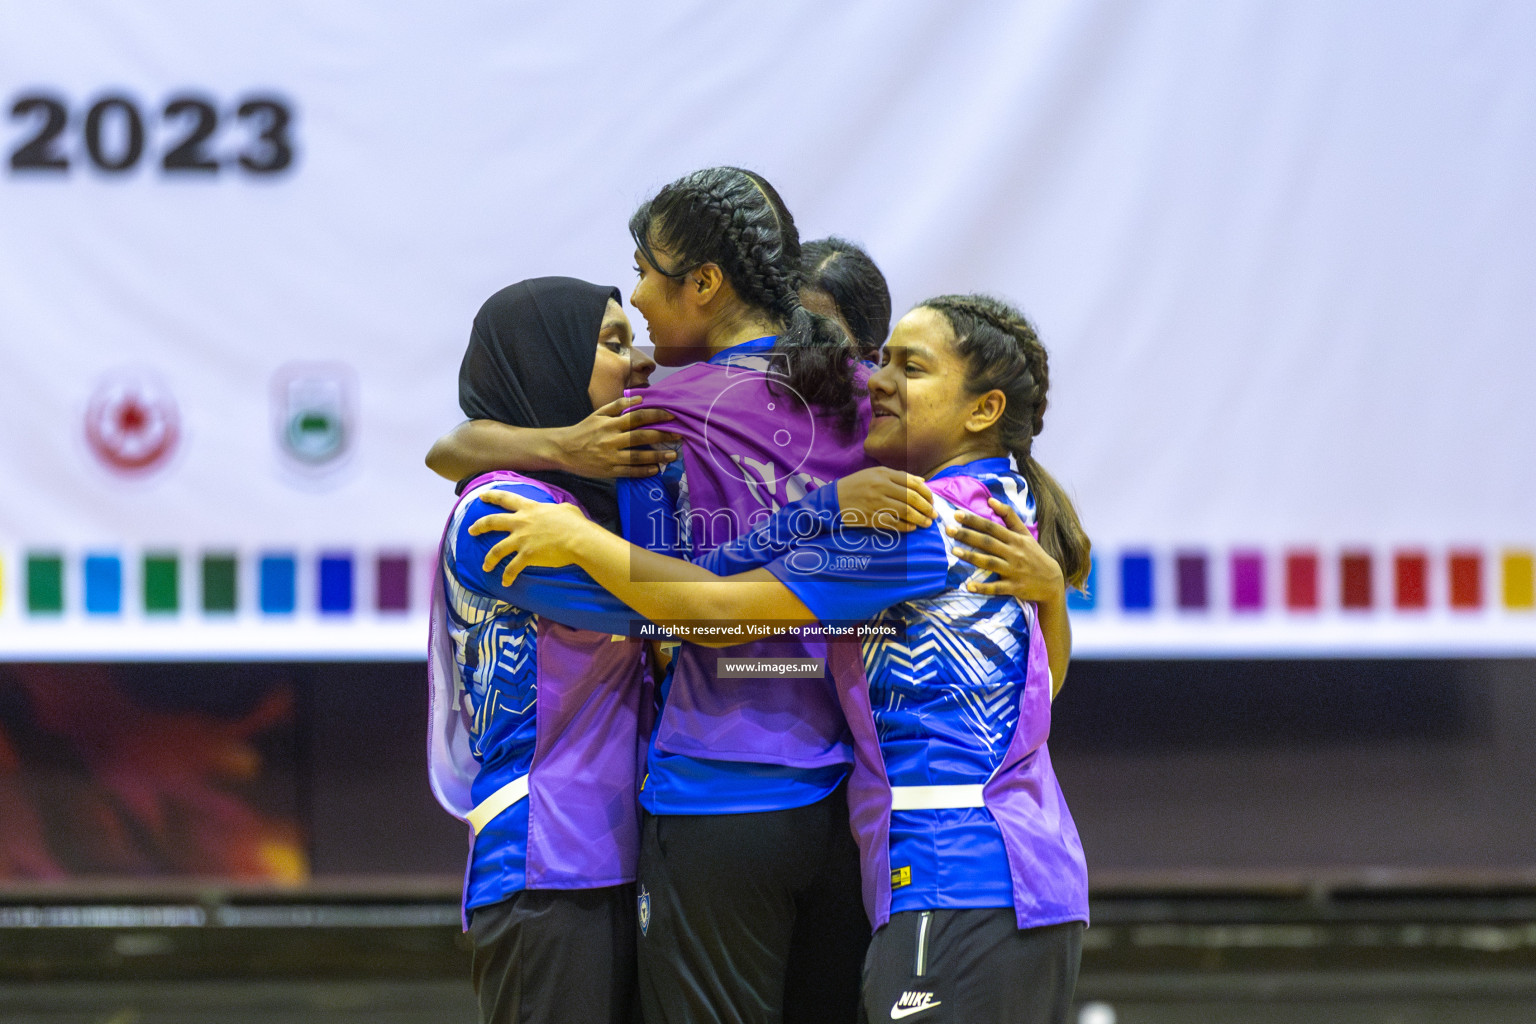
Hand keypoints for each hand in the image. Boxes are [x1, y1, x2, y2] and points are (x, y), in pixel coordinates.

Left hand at [468, 490, 597, 584]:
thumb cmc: (575, 523)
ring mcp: (522, 540)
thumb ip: (557, 508)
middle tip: (470, 530)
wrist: (578, 539)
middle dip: (479, 526)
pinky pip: (512, 568)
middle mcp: (521, 522)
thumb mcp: (565, 509)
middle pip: (492, 522)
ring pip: (496, 549)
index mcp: (529, 508)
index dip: (491, 496)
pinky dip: (507, 576)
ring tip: (485, 566)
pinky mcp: (526, 556)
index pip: (506, 498)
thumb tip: (560, 509)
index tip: (481, 496)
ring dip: (489, 559)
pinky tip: (506, 582)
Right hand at [553, 396, 681, 477]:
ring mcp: (610, 457)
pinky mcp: (608, 471)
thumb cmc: (584, 430)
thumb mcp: (598, 414)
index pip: (637, 417)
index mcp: (610, 423)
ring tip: (673, 455)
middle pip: (641, 437)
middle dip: (662, 436)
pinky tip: (655, 470)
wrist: (563, 450)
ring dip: (657, 456)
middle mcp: (611, 440)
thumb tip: (639, 398)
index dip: (655, 416)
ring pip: (638, 456)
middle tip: (680, 435)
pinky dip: (643, 471)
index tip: (671, 416)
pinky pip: (629, 471)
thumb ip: (618, 405)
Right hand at [836, 468, 933, 532]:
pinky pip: (892, 523)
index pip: (913, 482)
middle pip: (911, 497)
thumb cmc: (856, 485)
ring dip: (919, 518)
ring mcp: (875, 503)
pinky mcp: (870, 517)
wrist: (833, 499)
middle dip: (926, 507)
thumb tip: (922, 482)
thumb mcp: (875, 474)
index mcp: (883, 474)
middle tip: (933, 515)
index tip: (932, 501)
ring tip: (926, 523)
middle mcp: (880, 487)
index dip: (926, 493)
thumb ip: (899, 477)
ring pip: (905, 511)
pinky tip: (911, 528)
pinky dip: (905, 526)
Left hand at [949, 497, 1064, 602]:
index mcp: (1015, 539)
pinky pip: (996, 587)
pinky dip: (983, 587)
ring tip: (954, 551)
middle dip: (967, 535)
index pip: (991, 527)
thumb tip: (990, 500)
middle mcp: (1014, 553)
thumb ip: (1009, 516)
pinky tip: (968, 586)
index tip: (957, 514)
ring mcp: (1014, 571)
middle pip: (988, 542)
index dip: (974, 520)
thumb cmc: (1034, 554)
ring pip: (990, 562)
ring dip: (971, 557)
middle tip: (948, 529)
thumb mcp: (1025, 534)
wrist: (1052, 581)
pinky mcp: (1014, 587)